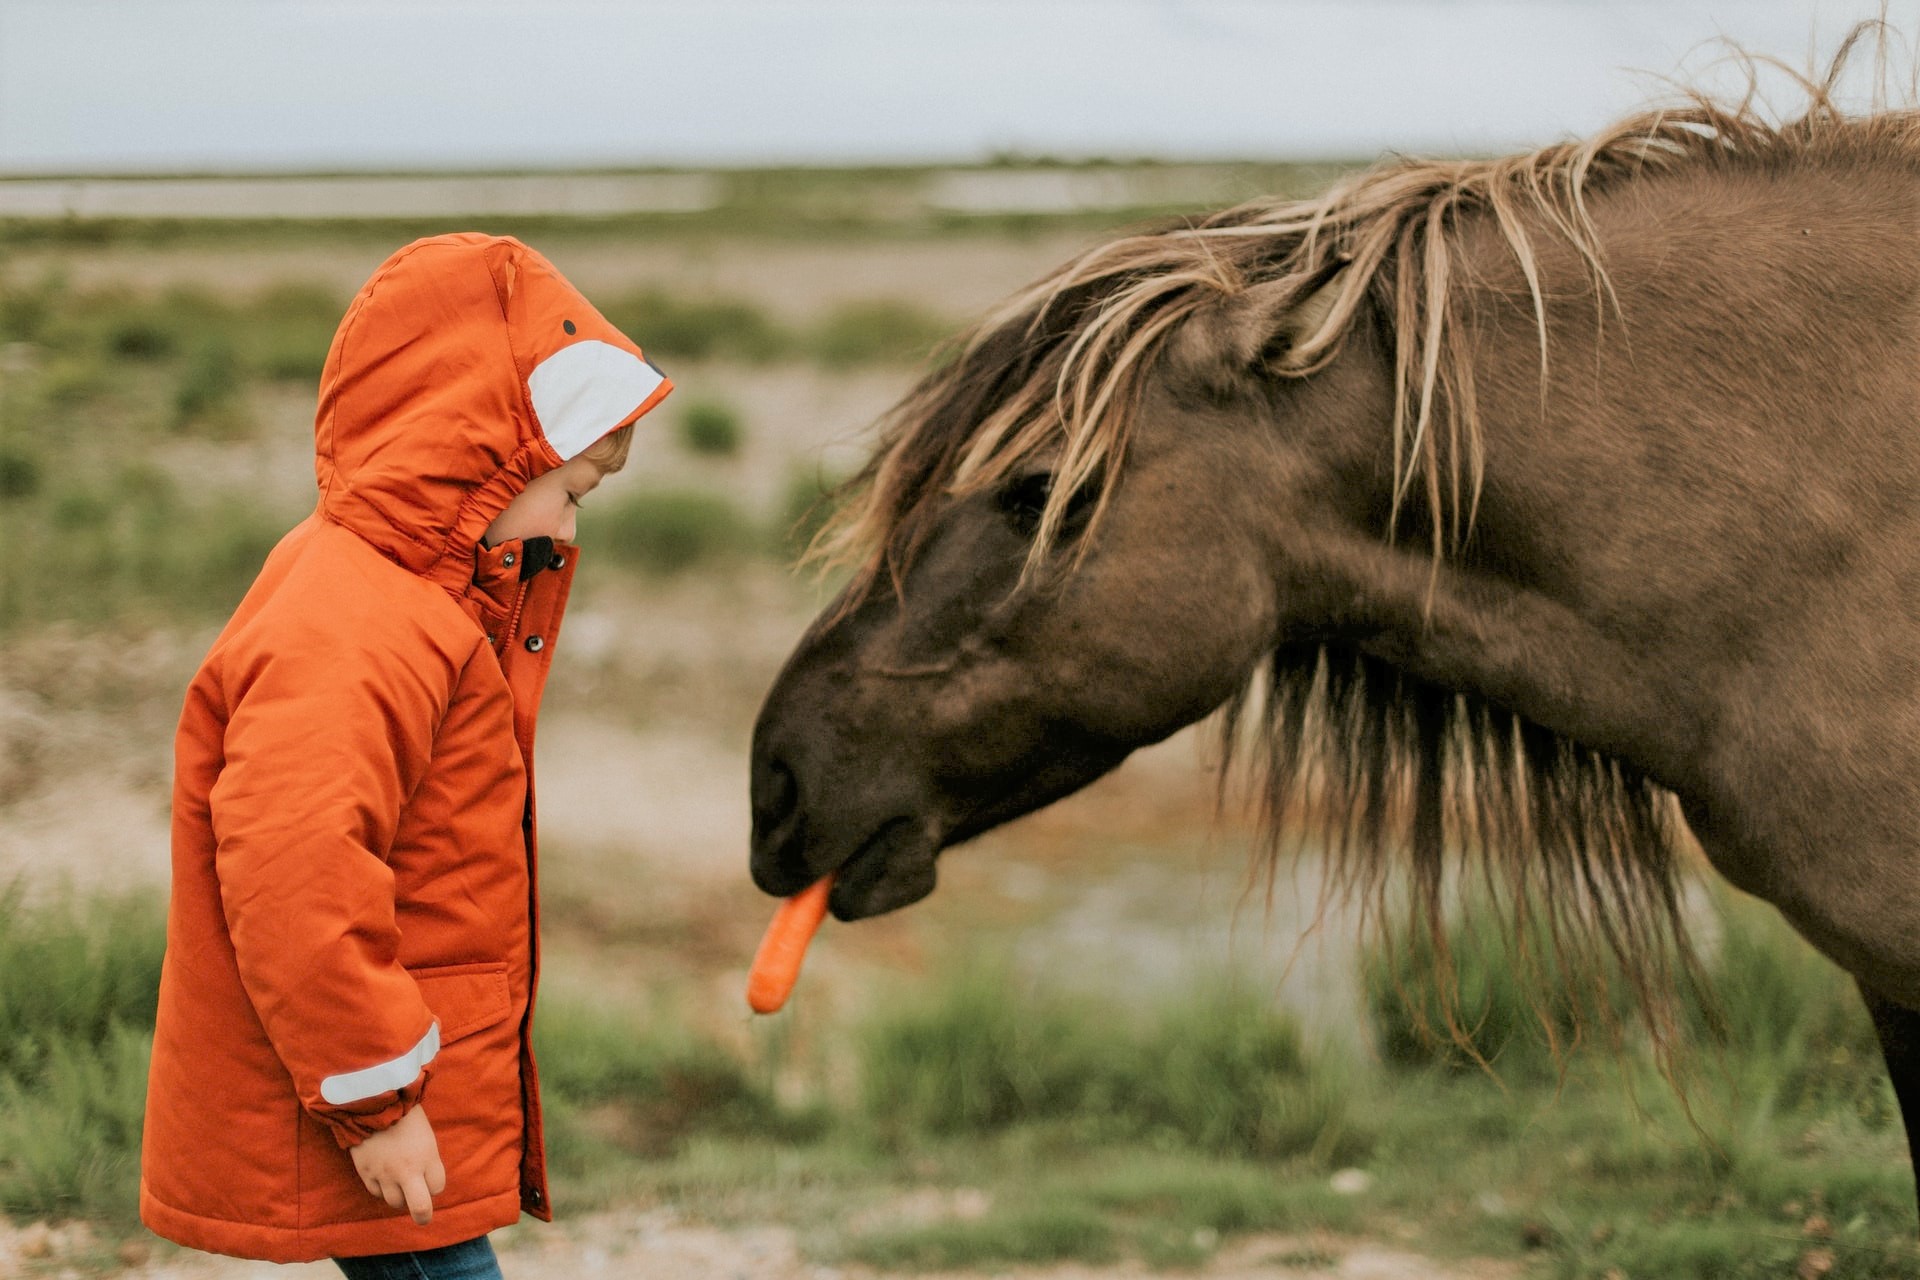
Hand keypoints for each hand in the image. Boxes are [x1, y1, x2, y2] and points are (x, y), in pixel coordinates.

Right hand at [349, 1105, 445, 1223]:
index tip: (430, 1176)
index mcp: (427, 1156)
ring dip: (399, 1197)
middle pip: (420, 1208)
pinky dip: (381, 1189)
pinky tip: (383, 1178)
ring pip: (395, 1202)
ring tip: (399, 1184)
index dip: (434, 1183)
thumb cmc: (404, 1113)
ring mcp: (385, 1173)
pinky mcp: (366, 1172)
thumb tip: (426, 1179)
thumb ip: (426, 1157)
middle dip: (424, 1215)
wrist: (372, 1101)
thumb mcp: (425, 1134)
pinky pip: (376, 1192)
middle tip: (423, 1216)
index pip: (438, 1187)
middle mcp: (407, 1169)